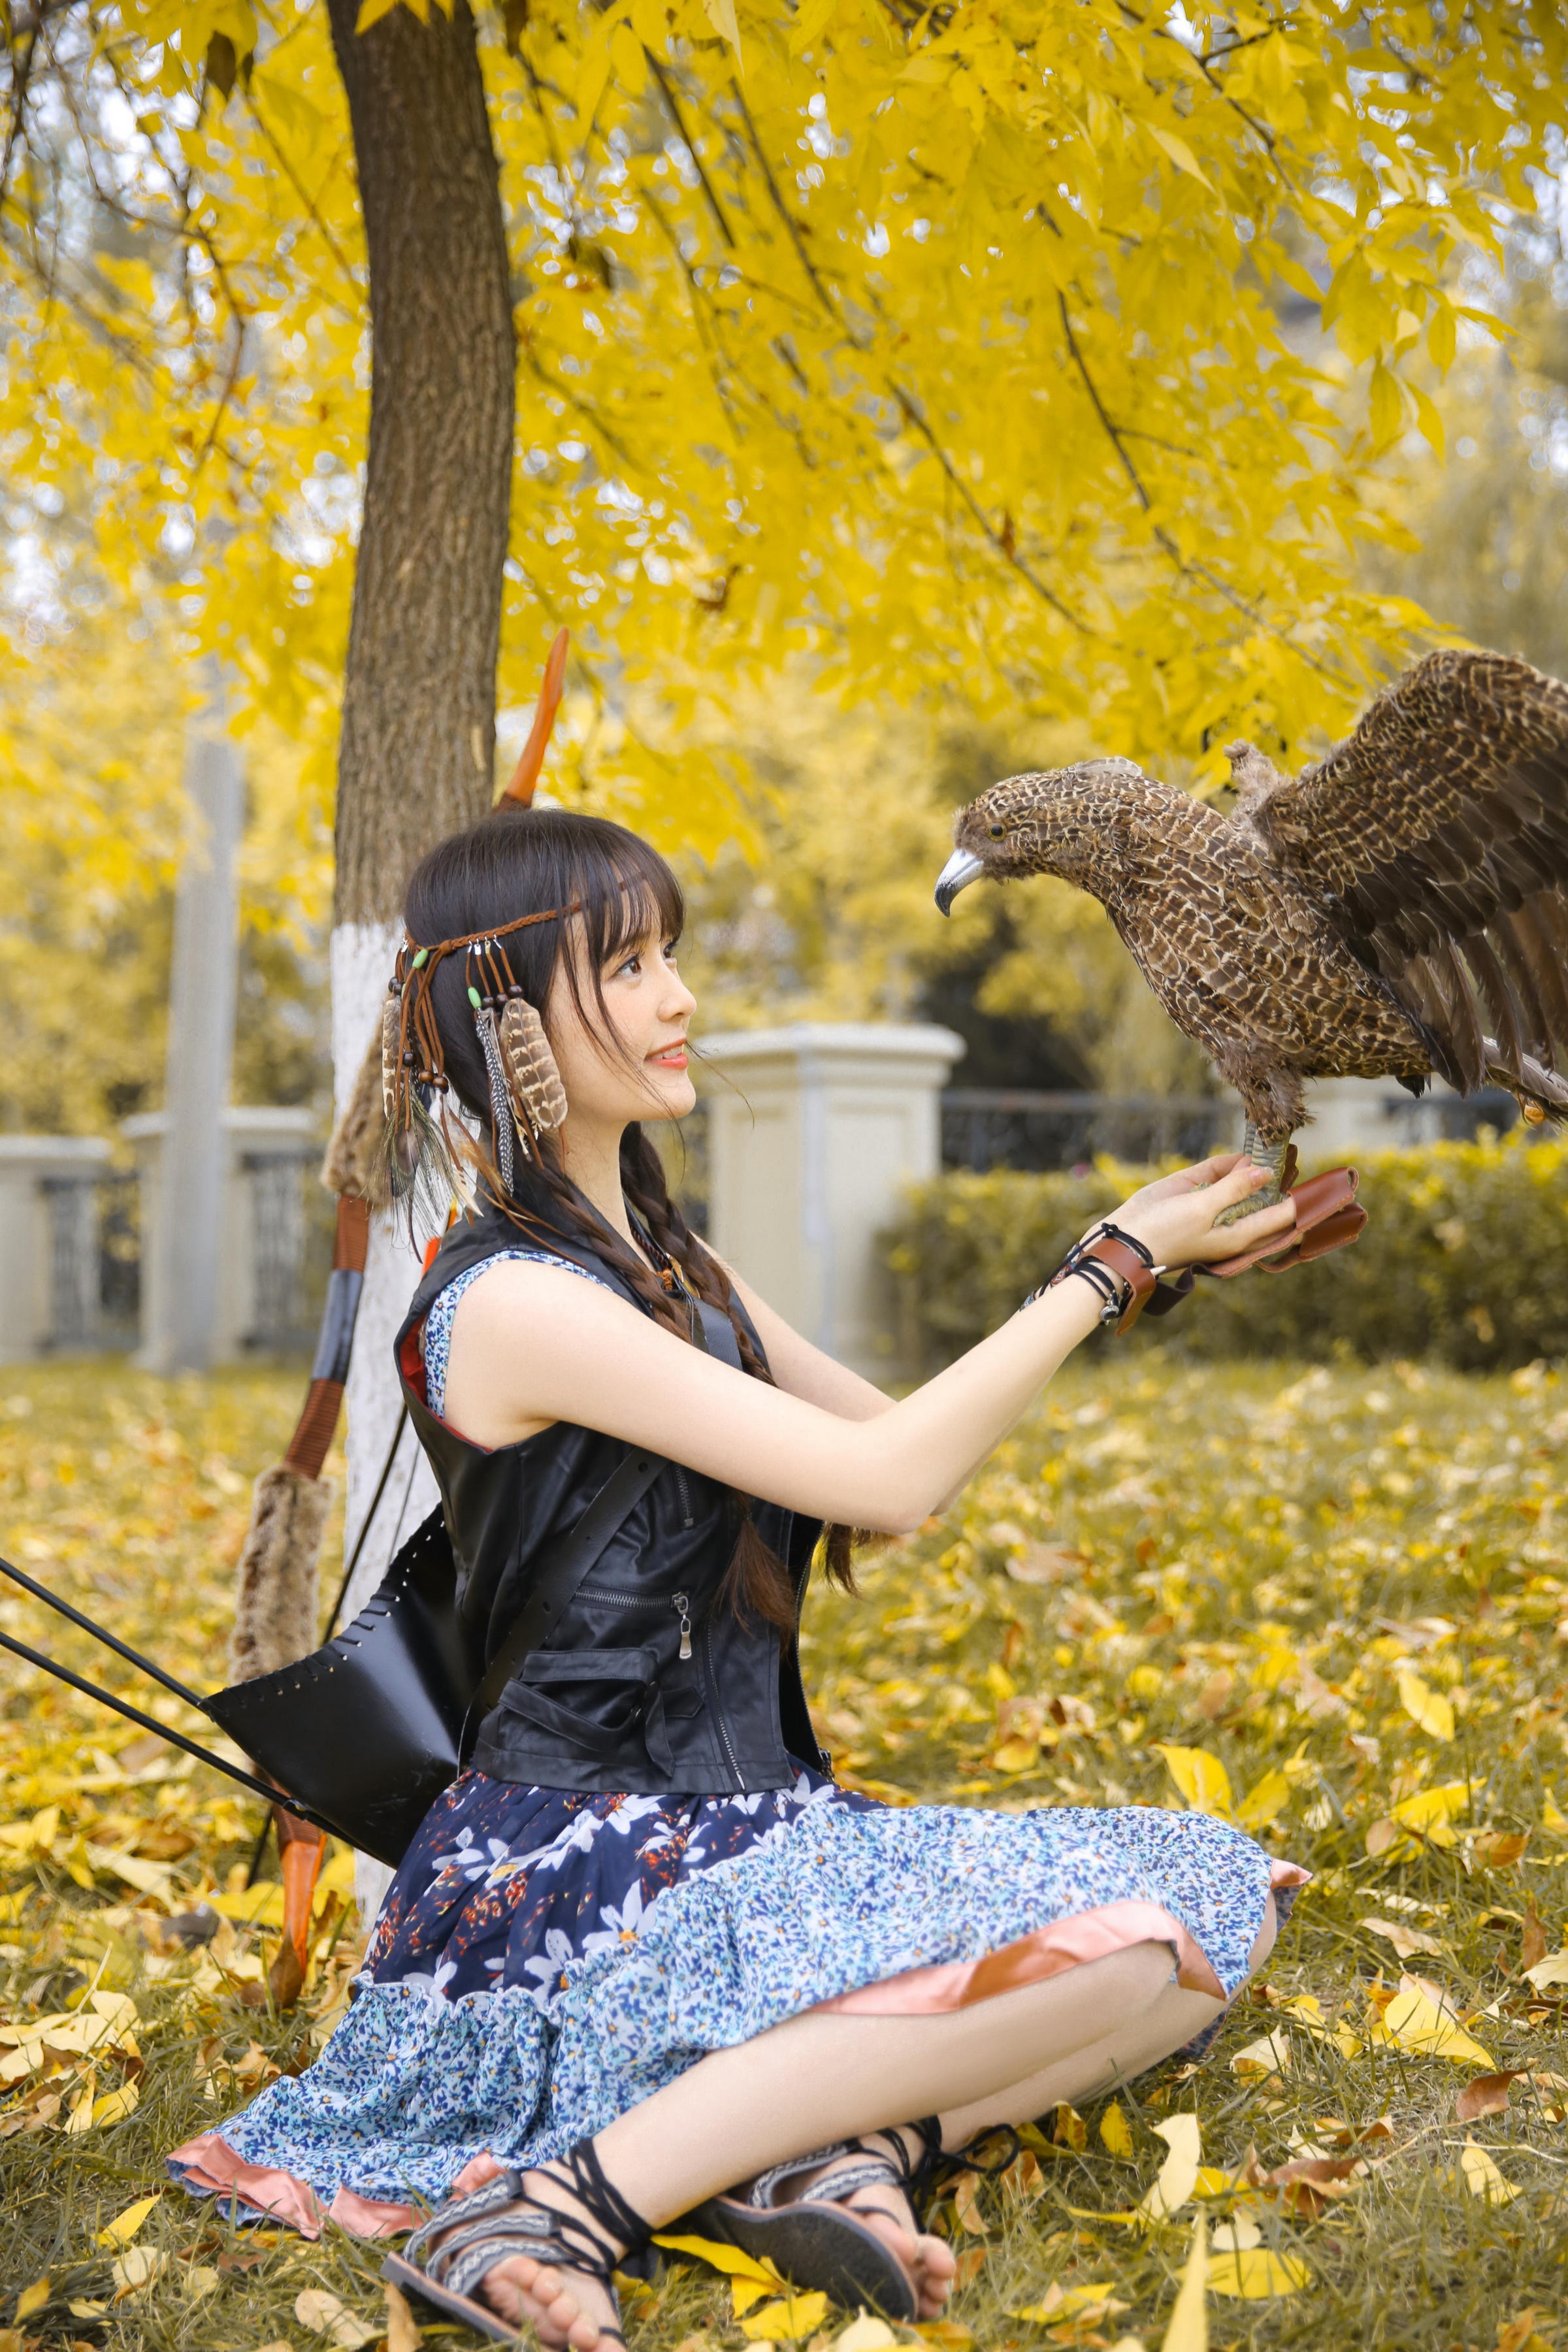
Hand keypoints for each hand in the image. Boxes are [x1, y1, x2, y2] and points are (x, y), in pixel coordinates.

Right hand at [1098, 1153, 1296, 1269]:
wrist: (1123, 1239)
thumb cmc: (1165, 1234)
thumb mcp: (1202, 1210)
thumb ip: (1235, 1189)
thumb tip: (1265, 1172)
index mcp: (1240, 1235)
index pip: (1280, 1217)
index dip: (1296, 1198)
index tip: (1311, 1178)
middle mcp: (1231, 1220)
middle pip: (1265, 1198)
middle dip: (1280, 1177)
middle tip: (1294, 1153)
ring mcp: (1213, 1204)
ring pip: (1243, 1182)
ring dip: (1257, 1165)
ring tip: (1276, 1144)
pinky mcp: (1194, 1190)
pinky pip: (1219, 1174)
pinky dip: (1232, 1163)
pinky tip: (1245, 1152)